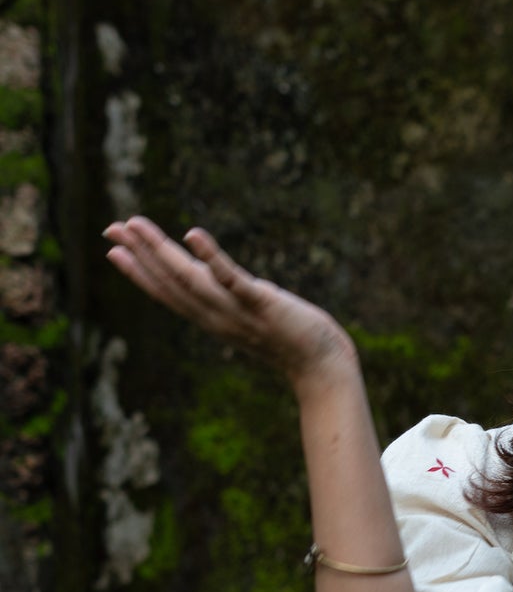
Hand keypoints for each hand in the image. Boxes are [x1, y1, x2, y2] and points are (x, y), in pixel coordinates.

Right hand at [103, 216, 355, 388]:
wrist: (322, 366)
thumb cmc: (291, 339)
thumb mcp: (250, 317)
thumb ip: (230, 301)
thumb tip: (216, 281)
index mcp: (212, 320)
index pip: (168, 294)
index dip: (139, 272)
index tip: (113, 249)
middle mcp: (217, 318)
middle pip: (170, 284)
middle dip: (140, 255)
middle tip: (112, 228)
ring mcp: (237, 312)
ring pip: (190, 279)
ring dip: (161, 251)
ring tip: (137, 225)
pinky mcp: (262, 304)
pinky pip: (231, 279)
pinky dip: (211, 257)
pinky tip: (192, 234)